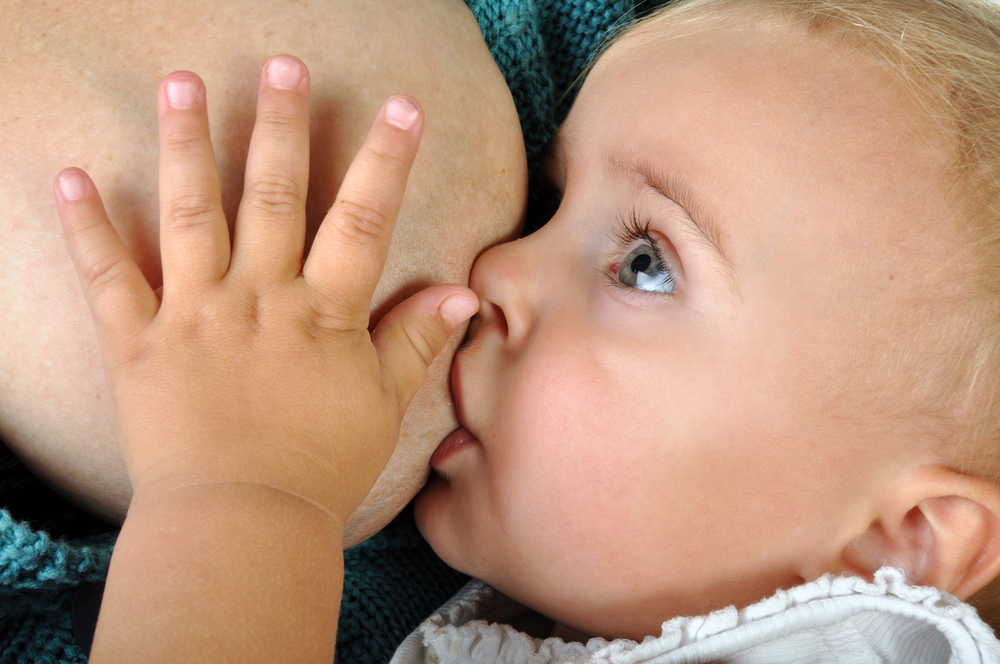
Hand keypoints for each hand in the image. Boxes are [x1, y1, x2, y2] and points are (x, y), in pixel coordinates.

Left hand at [53, 55, 478, 527]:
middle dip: (279, 124)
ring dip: (185, 145)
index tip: (401, 107)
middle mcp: (259, 298)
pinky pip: (108, 277)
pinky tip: (69, 176)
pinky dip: (86, 227)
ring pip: (190, 214)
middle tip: (280, 62)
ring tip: (180, 83)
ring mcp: (194, 314)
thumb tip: (464, 294)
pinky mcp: (138, 343)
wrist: (242, 524)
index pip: (363, 220)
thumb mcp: (383, 405)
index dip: (386, 160)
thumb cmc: (319, 468)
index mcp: (322, 312)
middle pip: (272, 195)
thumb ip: (418, 343)